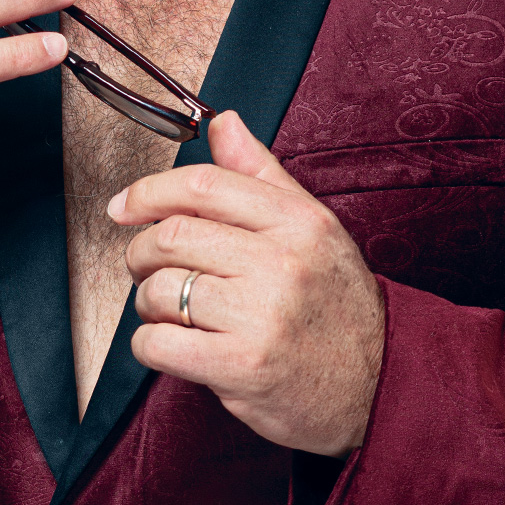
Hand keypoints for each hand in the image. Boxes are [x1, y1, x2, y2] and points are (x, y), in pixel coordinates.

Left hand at [113, 111, 384, 457]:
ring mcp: (262, 315)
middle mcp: (282, 262)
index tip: (124, 206)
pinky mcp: (243, 366)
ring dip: (148, 303)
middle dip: (141, 252)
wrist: (379, 382)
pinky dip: (149, 344)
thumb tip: (223, 122)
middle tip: (146, 267)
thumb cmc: (338, 305)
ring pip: (161, 290)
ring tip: (171, 311)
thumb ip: (262, 174)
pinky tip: (172, 344)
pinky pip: (159, 344)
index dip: (149, 192)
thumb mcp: (313, 228)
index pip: (203, 186)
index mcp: (298, 221)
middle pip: (171, 236)